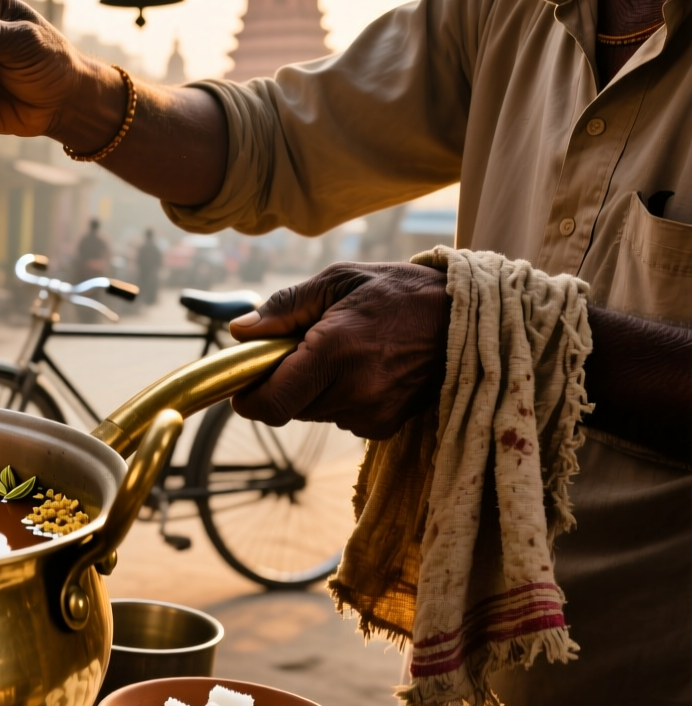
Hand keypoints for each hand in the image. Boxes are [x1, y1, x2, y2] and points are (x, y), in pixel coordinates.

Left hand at [228, 263, 449, 439]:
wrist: (466, 317)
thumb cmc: (398, 291)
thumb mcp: (339, 279)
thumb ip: (284, 307)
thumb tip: (241, 332)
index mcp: (334, 353)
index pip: (271, 404)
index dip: (249, 399)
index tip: (244, 386)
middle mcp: (353, 390)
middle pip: (289, 407)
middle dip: (285, 382)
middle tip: (305, 348)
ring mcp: (372, 413)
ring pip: (314, 412)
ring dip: (314, 389)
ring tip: (343, 353)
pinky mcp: (386, 426)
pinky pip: (341, 417)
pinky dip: (341, 397)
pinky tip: (364, 369)